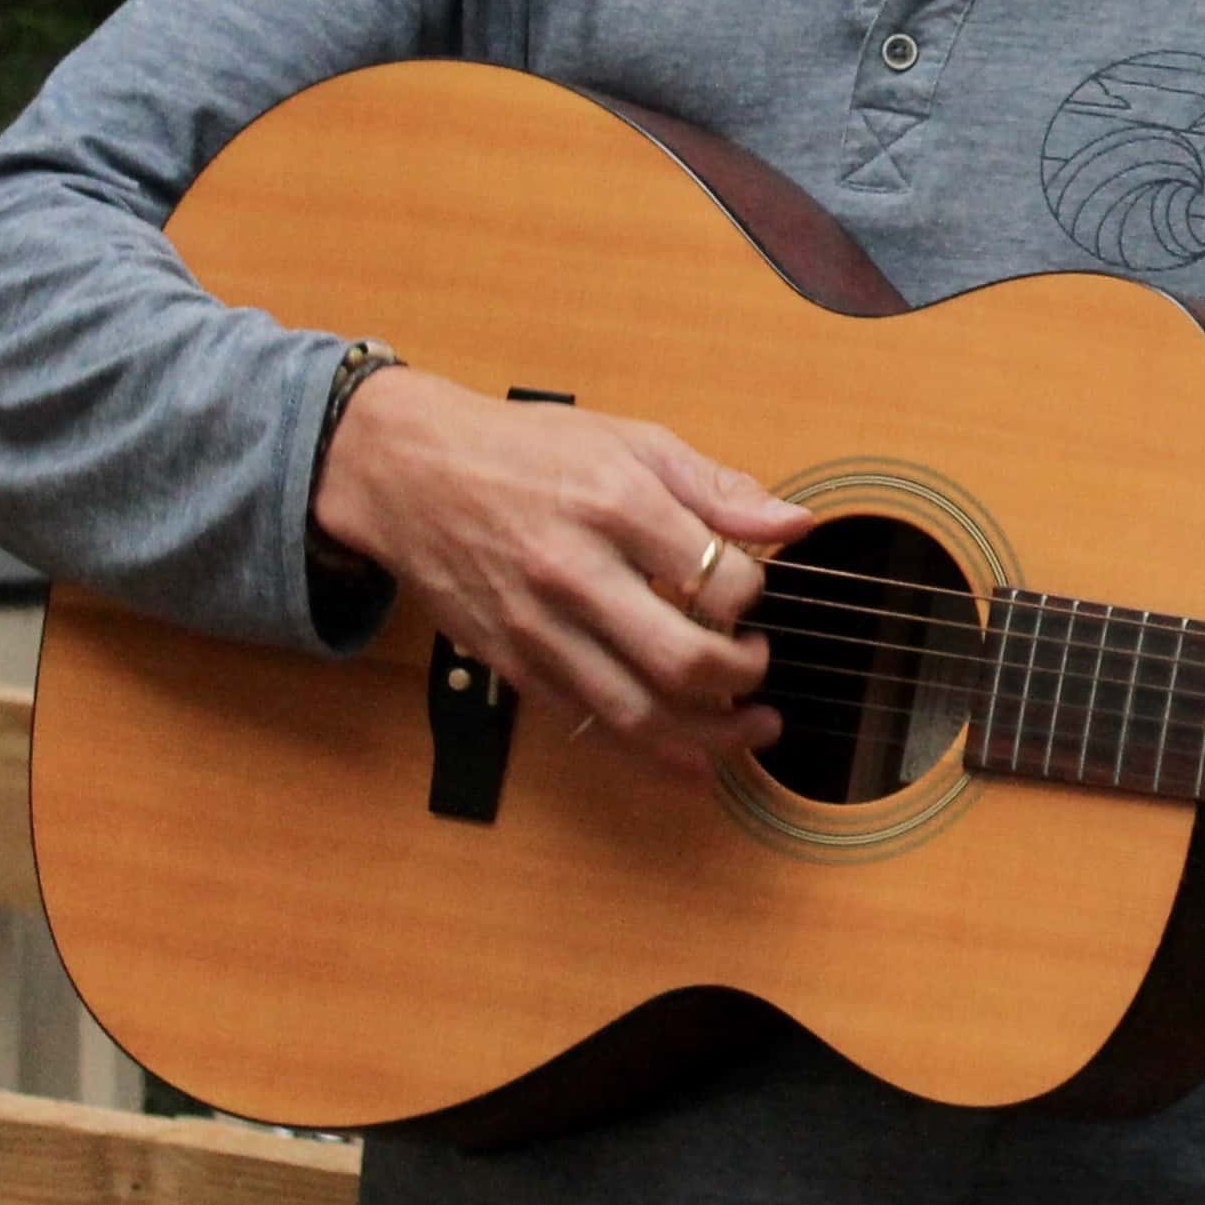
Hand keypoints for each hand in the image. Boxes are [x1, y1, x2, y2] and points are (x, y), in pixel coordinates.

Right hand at [312, 366, 817, 778]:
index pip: (719, 578)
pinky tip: (691, 762)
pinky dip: (646, 756)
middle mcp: (576, 574)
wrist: (410, 474)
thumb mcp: (630, 441)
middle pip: (682, 659)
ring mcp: (539, 627)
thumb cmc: (524, 451)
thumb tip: (794, 522)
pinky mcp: (513, 664)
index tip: (755, 594)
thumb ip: (716, 487)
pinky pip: (587, 726)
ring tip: (751, 731)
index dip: (757, 597)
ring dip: (710, 736)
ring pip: (636, 711)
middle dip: (744, 677)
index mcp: (617, 506)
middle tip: (761, 666)